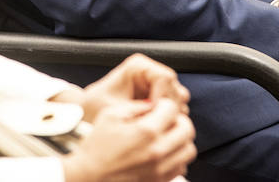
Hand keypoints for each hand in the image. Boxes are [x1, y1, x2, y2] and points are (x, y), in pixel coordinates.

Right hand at [62, 98, 195, 181]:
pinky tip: (163, 152)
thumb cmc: (96, 146)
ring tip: (167, 136)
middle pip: (187, 129)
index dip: (164, 104)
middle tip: (166, 120)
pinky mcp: (160, 181)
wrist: (90, 176)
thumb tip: (153, 104)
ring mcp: (160, 169)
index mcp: (145, 131)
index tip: (157, 107)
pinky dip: (177, 158)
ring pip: (188, 150)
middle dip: (178, 120)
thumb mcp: (110, 115)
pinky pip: (182, 167)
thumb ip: (135, 106)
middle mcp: (157, 151)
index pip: (172, 109)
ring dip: (181, 140)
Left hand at [73, 54, 190, 122]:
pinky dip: (166, 121)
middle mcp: (150, 72)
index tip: (151, 114)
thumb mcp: (114, 109)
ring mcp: (157, 87)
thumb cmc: (95, 110)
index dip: (162, 98)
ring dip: (168, 117)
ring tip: (149, 128)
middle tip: (152, 125)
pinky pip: (175, 111)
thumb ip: (138, 108)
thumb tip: (164, 112)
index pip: (165, 78)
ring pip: (178, 101)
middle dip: (167, 110)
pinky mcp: (159, 100)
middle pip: (175, 90)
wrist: (85, 117)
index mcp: (138, 66)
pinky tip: (151, 129)